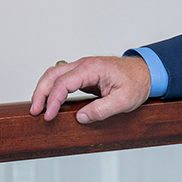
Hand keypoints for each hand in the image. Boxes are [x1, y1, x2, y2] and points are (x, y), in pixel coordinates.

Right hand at [30, 55, 151, 123]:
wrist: (147, 72)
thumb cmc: (137, 83)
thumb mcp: (123, 101)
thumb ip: (102, 110)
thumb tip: (81, 117)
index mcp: (92, 68)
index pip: (64, 83)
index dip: (53, 100)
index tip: (49, 115)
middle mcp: (85, 64)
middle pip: (53, 74)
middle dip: (40, 92)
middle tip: (35, 111)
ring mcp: (83, 67)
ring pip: (54, 73)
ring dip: (43, 89)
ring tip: (38, 107)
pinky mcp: (84, 73)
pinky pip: (62, 77)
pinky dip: (52, 87)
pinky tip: (49, 100)